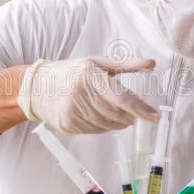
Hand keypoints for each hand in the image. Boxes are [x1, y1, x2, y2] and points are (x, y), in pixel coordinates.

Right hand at [19, 56, 158, 134]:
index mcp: (90, 76)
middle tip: (136, 115)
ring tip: (119, 116)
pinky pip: (94, 130)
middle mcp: (80, 94)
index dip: (141, 109)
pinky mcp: (68, 124)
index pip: (122, 98)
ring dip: (118, 123)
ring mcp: (72, 112)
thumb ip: (126, 64)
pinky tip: (100, 117)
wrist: (39, 87)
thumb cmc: (71, 73)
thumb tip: (151, 62)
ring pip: (107, 125)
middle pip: (116, 115)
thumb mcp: (97, 63)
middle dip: (130, 117)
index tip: (155, 117)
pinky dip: (103, 127)